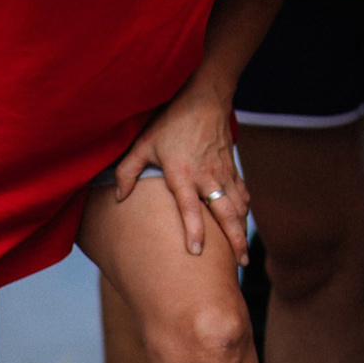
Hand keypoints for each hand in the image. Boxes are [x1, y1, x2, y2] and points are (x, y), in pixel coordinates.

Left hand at [109, 82, 248, 262]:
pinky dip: (244, 211)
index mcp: (183, 173)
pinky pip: (241, 193)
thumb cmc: (171, 121)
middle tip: (240, 264)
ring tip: (243, 255)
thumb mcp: (143, 143)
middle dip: (234, 239)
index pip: (189, 207)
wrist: (205, 98)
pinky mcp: (231, 168)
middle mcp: (206, 176)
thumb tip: (119, 198)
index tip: (198, 252)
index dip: (194, 229)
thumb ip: (128, 171)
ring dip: (242, 230)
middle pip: (225, 212)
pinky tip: (243, 222)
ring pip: (237, 206)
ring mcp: (223, 172)